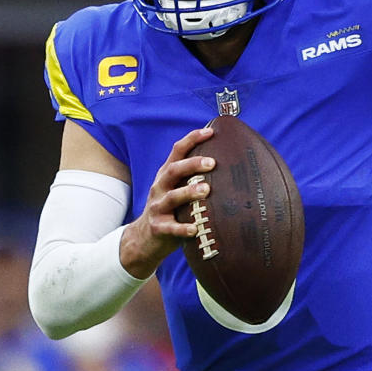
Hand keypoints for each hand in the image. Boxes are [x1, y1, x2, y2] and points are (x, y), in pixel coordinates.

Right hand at [120, 127, 214, 277]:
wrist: (144, 238)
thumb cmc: (171, 210)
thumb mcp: (177, 189)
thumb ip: (194, 178)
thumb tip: (227, 163)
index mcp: (167, 175)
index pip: (177, 151)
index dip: (192, 139)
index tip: (210, 131)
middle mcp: (160, 187)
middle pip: (173, 170)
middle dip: (192, 164)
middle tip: (212, 162)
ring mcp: (158, 207)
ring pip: (172, 197)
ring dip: (189, 192)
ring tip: (206, 189)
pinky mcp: (158, 228)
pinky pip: (170, 227)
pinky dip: (182, 228)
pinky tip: (195, 228)